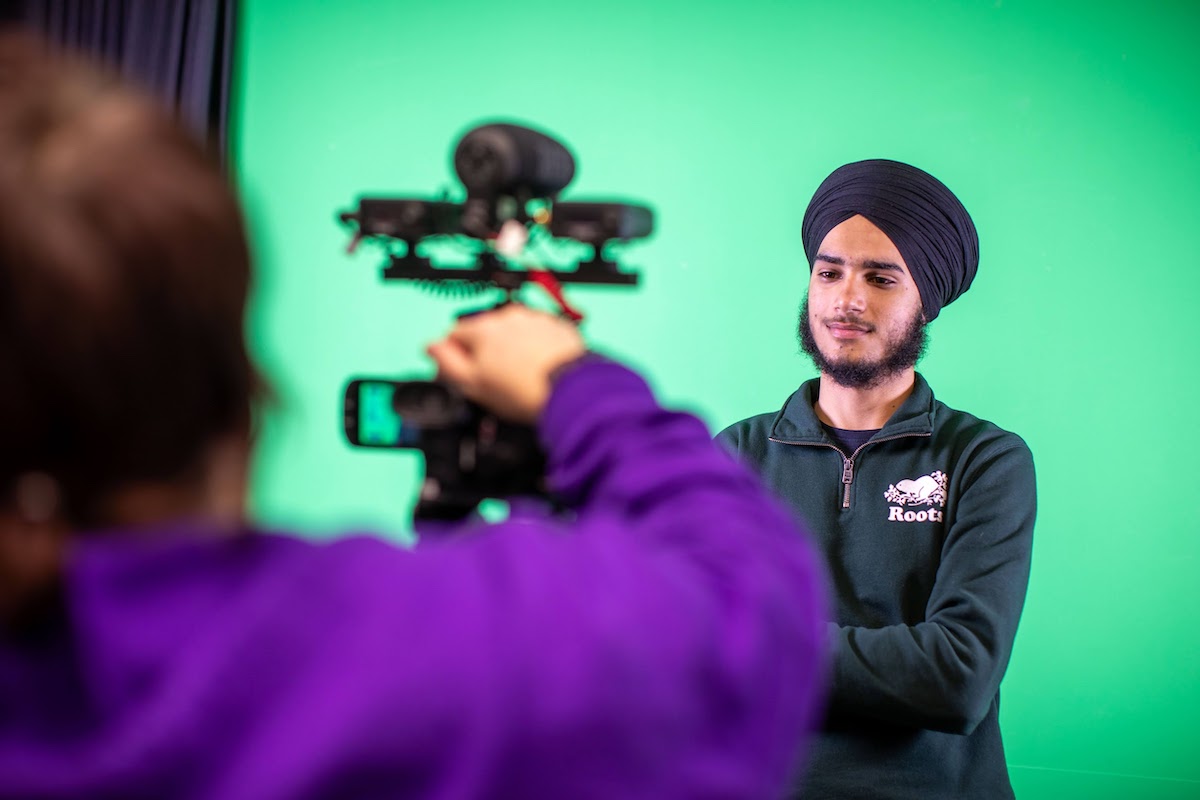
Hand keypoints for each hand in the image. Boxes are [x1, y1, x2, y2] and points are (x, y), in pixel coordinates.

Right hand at [425, 304, 585, 422]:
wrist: (570, 389)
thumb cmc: (525, 390)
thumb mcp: (474, 384)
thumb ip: (448, 362)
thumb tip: (431, 347)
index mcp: (482, 329)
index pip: (454, 334)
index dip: (454, 356)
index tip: (464, 372)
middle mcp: (508, 318)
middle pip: (485, 332)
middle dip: (485, 351)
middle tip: (494, 379)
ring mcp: (534, 320)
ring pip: (512, 332)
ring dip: (510, 348)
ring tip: (519, 375)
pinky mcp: (557, 328)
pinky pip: (537, 335)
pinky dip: (534, 347)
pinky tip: (538, 368)